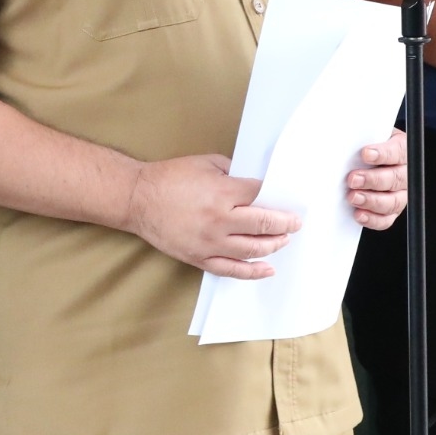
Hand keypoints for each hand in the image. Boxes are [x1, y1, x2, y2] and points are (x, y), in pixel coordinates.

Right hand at [124, 155, 300, 279]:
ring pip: (253, 249)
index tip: (289, 199)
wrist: (139, 199)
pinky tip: (267, 268)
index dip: (279, 197)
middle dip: (286, 224)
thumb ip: (233, 172)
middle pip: (264, 224)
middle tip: (296, 222)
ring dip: (275, 245)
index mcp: (222, 192)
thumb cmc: (170, 177)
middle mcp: (220, 219)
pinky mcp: (200, 257)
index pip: (262, 196)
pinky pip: (232, 269)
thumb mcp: (206, 163)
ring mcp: (210, 242)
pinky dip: (253, 271)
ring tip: (285, 240)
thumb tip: (255, 183)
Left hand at [347, 129, 407, 229]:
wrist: (366, 158)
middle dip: (373, 180)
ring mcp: (401, 194)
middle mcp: (405, 173)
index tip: (365, 154)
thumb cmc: (366, 145)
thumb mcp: (367, 136)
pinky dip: (372, 219)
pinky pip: (386, 219)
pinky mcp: (392, 211)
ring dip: (372, 201)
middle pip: (395, 179)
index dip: (383, 154)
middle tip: (353, 179)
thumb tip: (343, 143)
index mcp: (401, 149)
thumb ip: (360, 139)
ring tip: (353, 197)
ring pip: (393, 201)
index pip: (397, 152)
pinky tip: (359, 214)